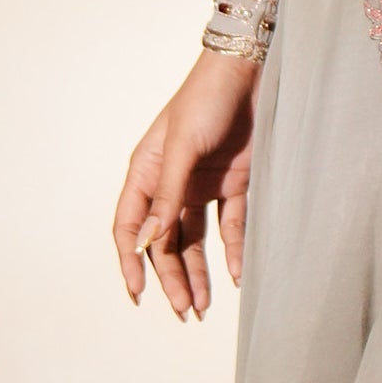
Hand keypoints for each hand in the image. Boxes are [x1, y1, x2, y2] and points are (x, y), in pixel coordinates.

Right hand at [113, 48, 259, 320]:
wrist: (250, 71)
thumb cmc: (206, 99)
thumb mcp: (182, 146)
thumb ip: (167, 194)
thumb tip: (149, 241)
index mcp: (146, 172)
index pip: (130, 227)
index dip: (132, 261)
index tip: (139, 294)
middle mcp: (170, 184)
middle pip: (165, 241)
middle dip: (171, 278)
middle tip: (184, 311)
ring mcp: (202, 186)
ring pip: (195, 241)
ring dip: (198, 273)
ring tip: (204, 308)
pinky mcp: (235, 184)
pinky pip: (231, 226)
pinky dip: (234, 250)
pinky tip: (238, 275)